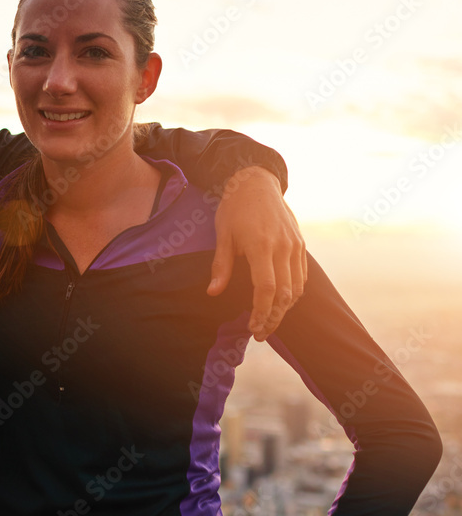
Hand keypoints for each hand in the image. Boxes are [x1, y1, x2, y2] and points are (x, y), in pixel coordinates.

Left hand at [206, 166, 306, 340]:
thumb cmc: (234, 207)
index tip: (253, 328)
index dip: (261, 312)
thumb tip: (213, 293)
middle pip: (285, 293)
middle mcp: (283, 247)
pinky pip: (302, 275)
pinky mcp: (300, 244)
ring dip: (285, 309)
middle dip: (274, 317)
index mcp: (262, 245)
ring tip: (270, 321)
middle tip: (261, 333)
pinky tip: (281, 302)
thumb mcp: (222, 234)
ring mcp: (295, 245)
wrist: (257, 181)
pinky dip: (294, 293)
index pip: (266, 288)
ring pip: (297, 287)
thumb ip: (221, 265)